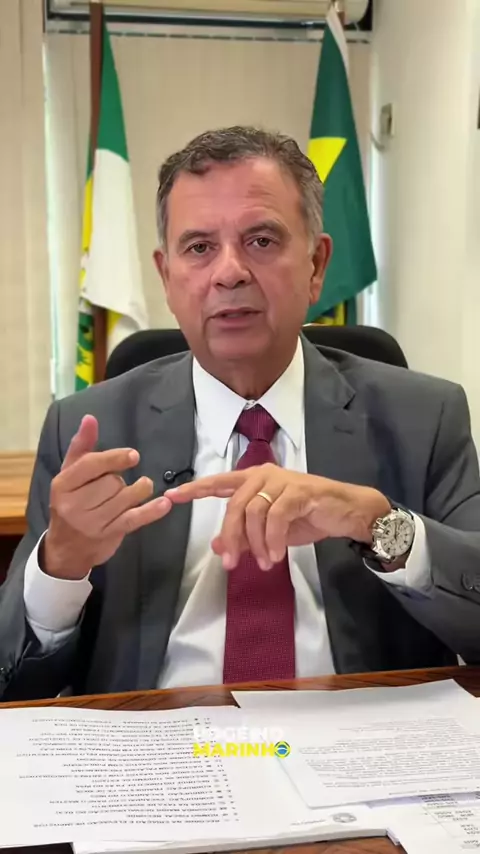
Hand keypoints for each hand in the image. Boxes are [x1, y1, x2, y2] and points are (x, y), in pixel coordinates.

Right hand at [42, 415, 171, 579]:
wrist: (67, 549)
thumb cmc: (71, 503)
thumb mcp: (70, 474)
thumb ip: (81, 446)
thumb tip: (90, 418)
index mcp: (62, 484)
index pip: (90, 465)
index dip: (114, 458)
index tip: (134, 456)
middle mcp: (74, 504)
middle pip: (111, 482)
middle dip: (120, 479)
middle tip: (117, 484)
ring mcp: (92, 522)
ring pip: (125, 498)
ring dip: (139, 490)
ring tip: (142, 487)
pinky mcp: (108, 535)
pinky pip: (134, 519)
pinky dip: (151, 511)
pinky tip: (165, 503)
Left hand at [165, 463, 389, 569]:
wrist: (347, 512)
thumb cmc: (308, 517)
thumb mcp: (270, 532)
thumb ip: (244, 535)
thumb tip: (218, 547)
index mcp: (254, 480)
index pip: (219, 483)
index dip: (195, 489)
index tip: (170, 497)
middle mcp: (264, 475)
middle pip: (234, 506)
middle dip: (231, 538)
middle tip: (231, 564)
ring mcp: (281, 481)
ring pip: (253, 513)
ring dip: (256, 543)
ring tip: (265, 563)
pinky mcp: (299, 491)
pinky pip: (276, 517)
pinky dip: (273, 540)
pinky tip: (276, 555)